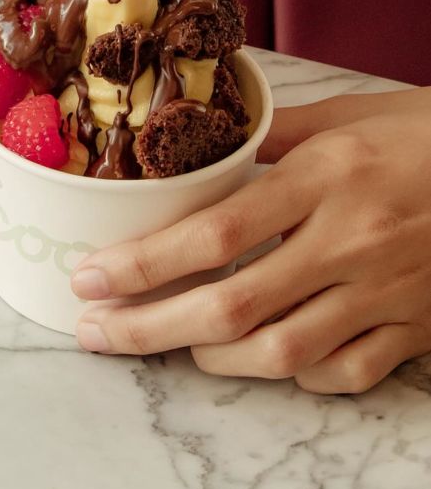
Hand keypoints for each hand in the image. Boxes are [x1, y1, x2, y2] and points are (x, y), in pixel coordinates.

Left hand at [70, 88, 430, 392]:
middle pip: (233, 305)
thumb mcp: (348, 115)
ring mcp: (386, 292)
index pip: (215, 231)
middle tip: (97, 332)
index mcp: (326, 177)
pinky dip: (294, 374)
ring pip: (283, 353)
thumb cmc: (427, 133)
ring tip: (171, 343)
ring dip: (212, 358)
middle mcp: (351, 240)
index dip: (143, 264)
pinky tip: (265, 358)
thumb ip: (271, 134)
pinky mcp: (416, 327)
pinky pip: (345, 373)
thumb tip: (200, 140)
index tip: (91, 277)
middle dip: (149, 327)